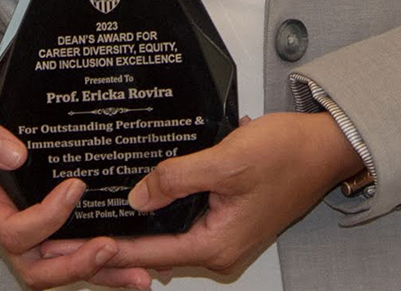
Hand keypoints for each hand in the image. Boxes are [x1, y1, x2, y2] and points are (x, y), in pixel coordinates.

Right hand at [0, 64, 150, 289]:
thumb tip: (13, 157)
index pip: (13, 231)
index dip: (45, 220)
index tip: (75, 188)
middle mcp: (12, 221)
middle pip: (37, 267)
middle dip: (75, 265)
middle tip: (109, 247)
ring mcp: (36, 224)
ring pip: (63, 266)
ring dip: (100, 273)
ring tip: (137, 271)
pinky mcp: (58, 218)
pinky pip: (78, 249)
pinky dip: (108, 263)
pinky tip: (139, 262)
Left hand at [98, 112, 364, 279]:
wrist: (326, 147)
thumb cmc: (288, 153)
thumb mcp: (227, 159)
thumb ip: (178, 178)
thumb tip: (137, 196)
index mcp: (218, 245)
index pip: (150, 253)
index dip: (109, 247)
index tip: (74, 242)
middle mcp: (221, 251)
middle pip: (155, 253)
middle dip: (118, 241)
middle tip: (76, 228)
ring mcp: (226, 238)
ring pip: (168, 239)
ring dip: (140, 228)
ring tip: (99, 214)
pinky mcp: (229, 222)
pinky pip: (185, 225)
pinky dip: (162, 215)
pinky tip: (140, 200)